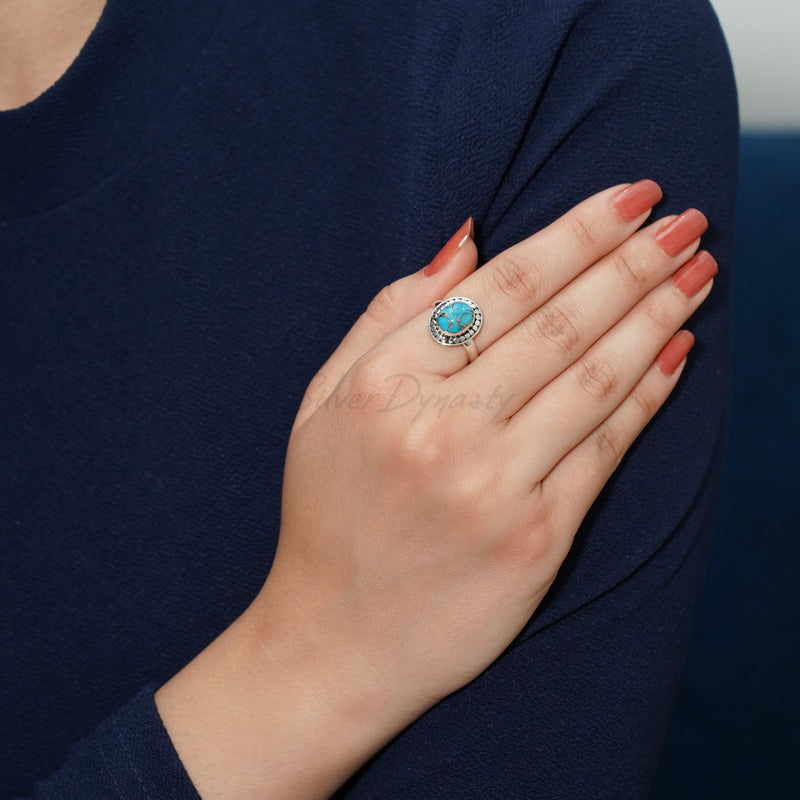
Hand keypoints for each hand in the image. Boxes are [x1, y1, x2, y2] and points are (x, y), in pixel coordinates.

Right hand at [156, 181, 716, 798]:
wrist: (336, 641)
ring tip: (697, 271)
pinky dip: (649, 395)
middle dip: (634, 261)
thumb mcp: (322, 402)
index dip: (577, 233)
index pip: (503, 288)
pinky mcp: (536, 542)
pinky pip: (607, 451)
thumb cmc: (327, 512)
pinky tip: (678, 351)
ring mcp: (493, 489)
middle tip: (686, 219)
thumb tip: (467, 238)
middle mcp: (441, 431)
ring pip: (596, 379)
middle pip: (562, 324)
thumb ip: (389, 313)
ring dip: (656, 315)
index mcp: (384, 386)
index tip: (631, 196)